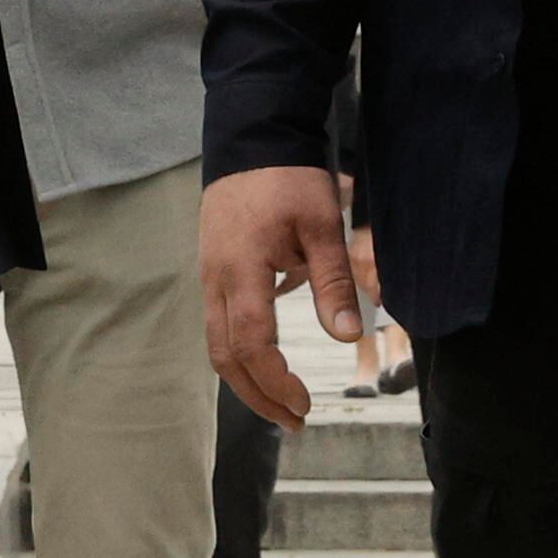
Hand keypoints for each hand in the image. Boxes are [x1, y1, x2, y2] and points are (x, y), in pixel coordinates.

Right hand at [203, 165, 360, 432]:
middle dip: (257, 396)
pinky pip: (219, 322)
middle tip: (294, 422)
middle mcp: (216, 279)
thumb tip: (347, 338)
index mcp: (241, 270)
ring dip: (247, 379)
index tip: (305, 405)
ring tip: (282, 402)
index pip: (251, 344)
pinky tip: (268, 361)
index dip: (276, 382)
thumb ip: (334, 282)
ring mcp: (210, 274)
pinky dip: (241, 352)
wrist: (251, 136)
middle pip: (224, 356)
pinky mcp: (214, 268)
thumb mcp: (321, 225)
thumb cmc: (288, 178)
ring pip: (217, 343)